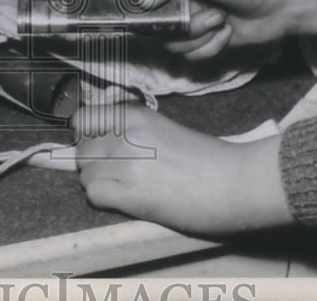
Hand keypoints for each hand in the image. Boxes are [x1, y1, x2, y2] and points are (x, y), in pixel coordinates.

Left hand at [73, 104, 292, 235]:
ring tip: (123, 188)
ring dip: (98, 183)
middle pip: (81, 150)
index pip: (81, 119)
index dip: (86, 135)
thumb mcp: (163, 128)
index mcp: (134, 115)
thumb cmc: (206, 157)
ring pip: (85, 174)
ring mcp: (126, 164)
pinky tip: (124, 200)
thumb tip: (103, 140)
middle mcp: (125, 134)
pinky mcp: (131, 194)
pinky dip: (103, 199)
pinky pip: (93, 194)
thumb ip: (131, 130)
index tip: (98, 146)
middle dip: (93, 163)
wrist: (234, 181)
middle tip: (114, 173)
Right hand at [139, 0, 289, 59]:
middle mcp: (175, 1)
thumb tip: (144, 2)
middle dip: (184, 27)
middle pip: (154, 29)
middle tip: (211, 15)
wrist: (283, 2)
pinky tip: (228, 32)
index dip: (146, 13)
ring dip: (200, 37)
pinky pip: (192, 56)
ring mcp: (189, 23)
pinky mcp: (204, 42)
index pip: (138, 0)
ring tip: (222, 21)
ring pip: (173, 45)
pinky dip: (212, 48)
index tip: (164, 15)